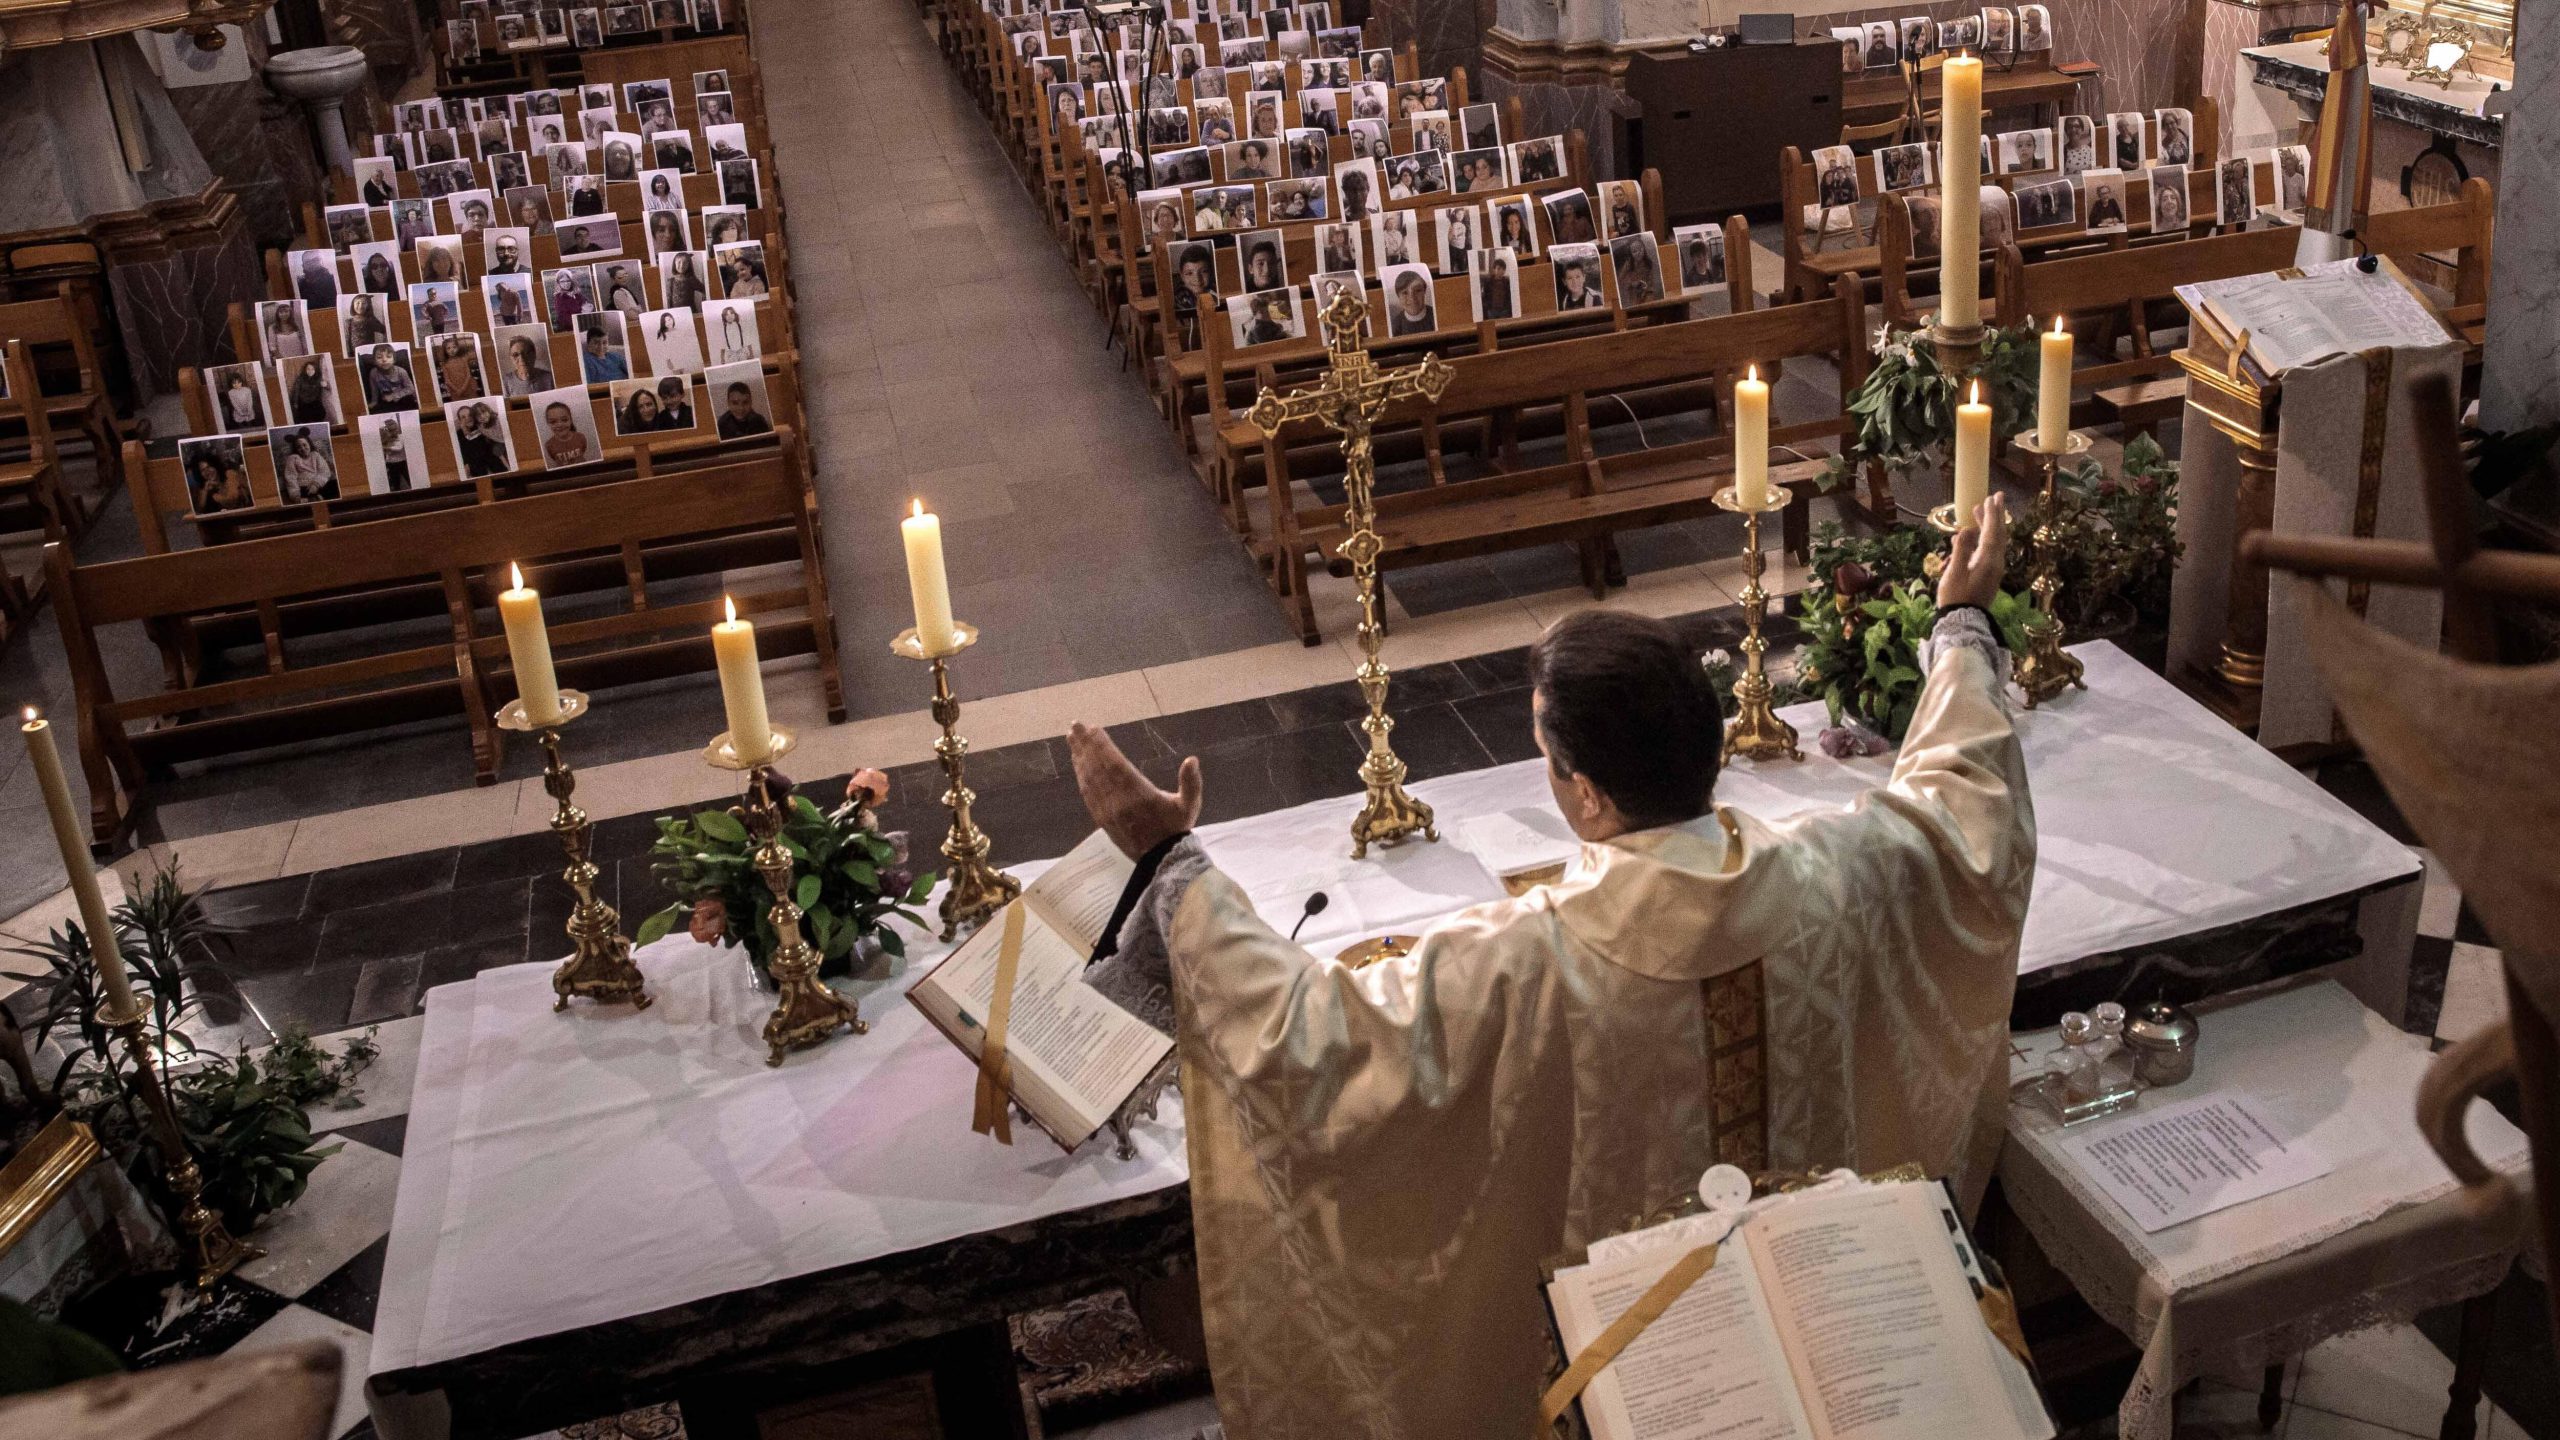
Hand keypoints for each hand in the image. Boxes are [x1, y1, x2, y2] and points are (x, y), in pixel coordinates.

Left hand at [1068, 722, 1202, 858]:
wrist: (1161, 861)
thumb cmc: (1175, 829)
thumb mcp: (1190, 806)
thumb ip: (1191, 783)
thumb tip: (1192, 759)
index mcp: (1139, 795)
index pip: (1115, 765)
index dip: (1103, 746)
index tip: (1093, 728)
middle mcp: (1119, 801)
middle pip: (1097, 768)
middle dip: (1085, 745)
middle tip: (1074, 725)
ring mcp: (1108, 811)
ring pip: (1089, 780)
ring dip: (1079, 758)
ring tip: (1072, 739)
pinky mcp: (1102, 819)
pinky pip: (1088, 794)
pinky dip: (1081, 777)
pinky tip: (1077, 765)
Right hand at [1937, 493, 2011, 611]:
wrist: (1962, 622)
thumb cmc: (1956, 597)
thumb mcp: (1955, 572)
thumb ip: (1962, 549)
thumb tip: (1968, 530)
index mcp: (1988, 560)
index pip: (1992, 532)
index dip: (1992, 514)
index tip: (1991, 498)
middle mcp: (1995, 563)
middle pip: (1998, 535)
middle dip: (1995, 516)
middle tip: (1994, 498)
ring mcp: (1993, 570)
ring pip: (1993, 542)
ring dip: (1988, 526)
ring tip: (1978, 512)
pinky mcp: (1988, 576)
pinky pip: (1988, 551)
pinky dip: (1982, 539)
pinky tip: (1969, 537)